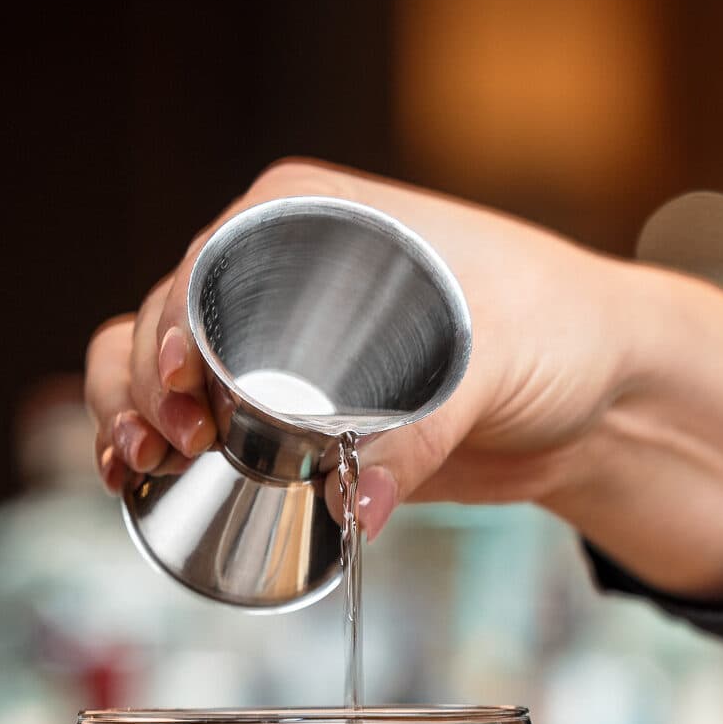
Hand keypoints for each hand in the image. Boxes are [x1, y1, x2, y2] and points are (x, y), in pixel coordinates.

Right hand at [85, 161, 722, 599]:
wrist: (591, 396)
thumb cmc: (552, 330)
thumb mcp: (490, 362)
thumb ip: (419, 430)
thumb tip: (357, 505)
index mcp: (308, 218)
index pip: (209, 265)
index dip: (178, 326)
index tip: (186, 386)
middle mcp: (276, 273)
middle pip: (166, 319)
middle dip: (146, 384)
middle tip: (173, 442)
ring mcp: (272, 346)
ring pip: (158, 370)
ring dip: (131, 417)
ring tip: (136, 466)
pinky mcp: (286, 415)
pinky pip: (198, 427)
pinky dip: (159, 452)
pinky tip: (139, 482)